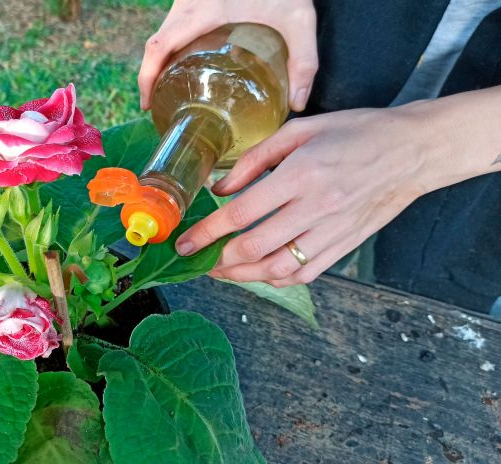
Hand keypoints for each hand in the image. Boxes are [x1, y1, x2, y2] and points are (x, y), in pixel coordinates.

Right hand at [138, 0, 317, 110]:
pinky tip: (185, 64)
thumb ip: (303, 60)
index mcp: (202, 11)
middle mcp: (188, 4)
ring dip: (160, 61)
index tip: (147, 103)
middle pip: (154, 43)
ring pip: (163, 33)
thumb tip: (297, 103)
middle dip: (150, 75)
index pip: (159, 46)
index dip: (146, 77)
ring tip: (171, 88)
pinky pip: (174, 25)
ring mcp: (189, 0)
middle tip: (158, 103)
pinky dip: (170, 47)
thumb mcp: (299, 18)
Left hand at [174, 102, 471, 286]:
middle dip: (217, 260)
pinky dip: (277, 279)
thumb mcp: (299, 130)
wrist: (413, 151)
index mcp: (301, 174)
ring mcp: (333, 230)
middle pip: (254, 247)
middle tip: (197, 260)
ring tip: (220, 271)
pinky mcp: (346, 245)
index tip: (185, 243)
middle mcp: (316, 207)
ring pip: (278, 268)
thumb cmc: (354, 132)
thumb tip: (220, 188)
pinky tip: (259, 274)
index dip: (207, 233)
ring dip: (243, 276)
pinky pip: (306, 273)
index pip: (242, 214)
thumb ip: (254, 160)